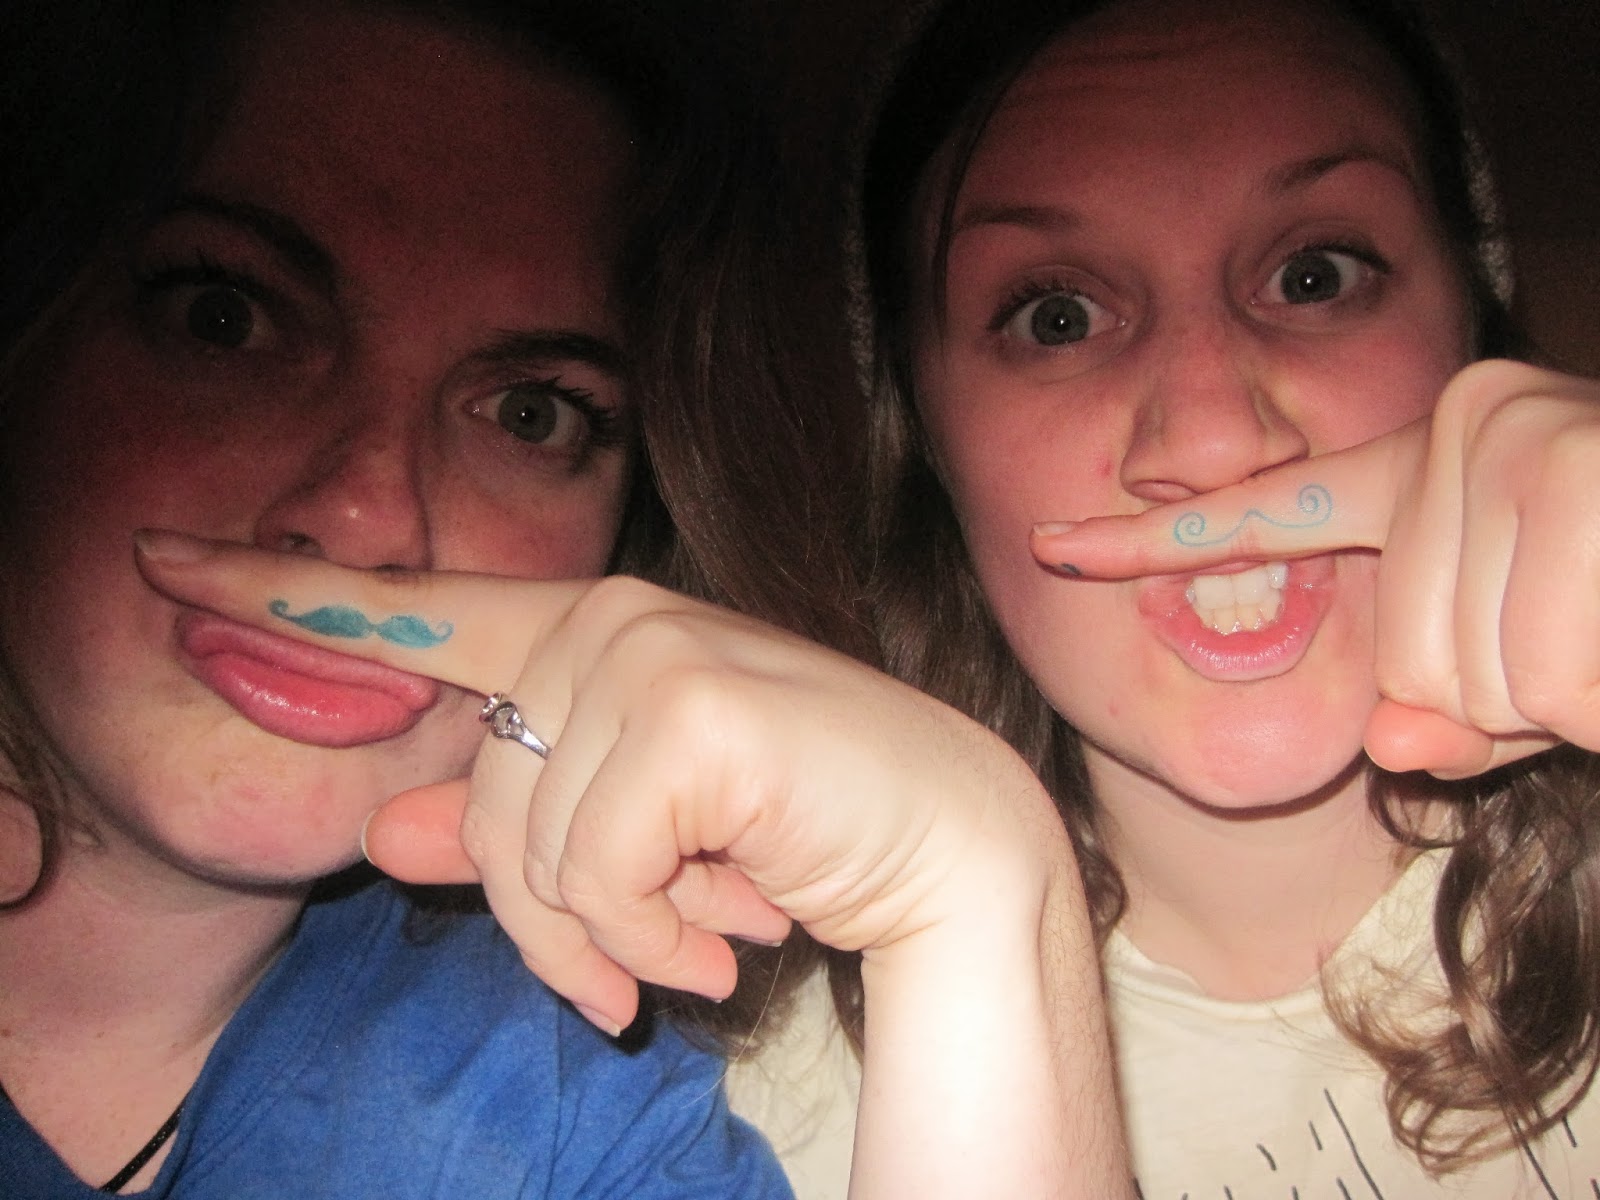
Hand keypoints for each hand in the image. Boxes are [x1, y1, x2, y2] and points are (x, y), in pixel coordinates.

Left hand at [133, 532, 1071, 1035]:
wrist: (948, 845)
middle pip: (474, 805)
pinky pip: (594, 878)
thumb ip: (504, 824)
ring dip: (612, 940)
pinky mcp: (687, 709)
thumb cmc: (792, 826)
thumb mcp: (631, 834)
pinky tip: (729, 930)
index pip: (413, 610)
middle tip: (651, 945)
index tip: (163, 564)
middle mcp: (609, 615)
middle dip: (550, 920)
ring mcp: (647, 650)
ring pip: (527, 855)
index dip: (277, 593)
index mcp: (586, 625)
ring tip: (702, 930)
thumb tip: (382, 828)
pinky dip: (650, 940)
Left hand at [1031, 359, 1599, 778]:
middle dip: (1498, 695)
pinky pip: (1538, 679)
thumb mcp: (1524, 662)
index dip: (1153, 540)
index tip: (1053, 544)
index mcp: (1432, 456)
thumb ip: (1440, 700)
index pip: (1268, 513)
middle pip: (1404, 657)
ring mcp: (1531, 444)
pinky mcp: (1585, 478)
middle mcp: (1472, 427)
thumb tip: (1394, 741)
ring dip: (1559, 698)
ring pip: (1471, 678)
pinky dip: (1593, 701)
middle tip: (1582, 644)